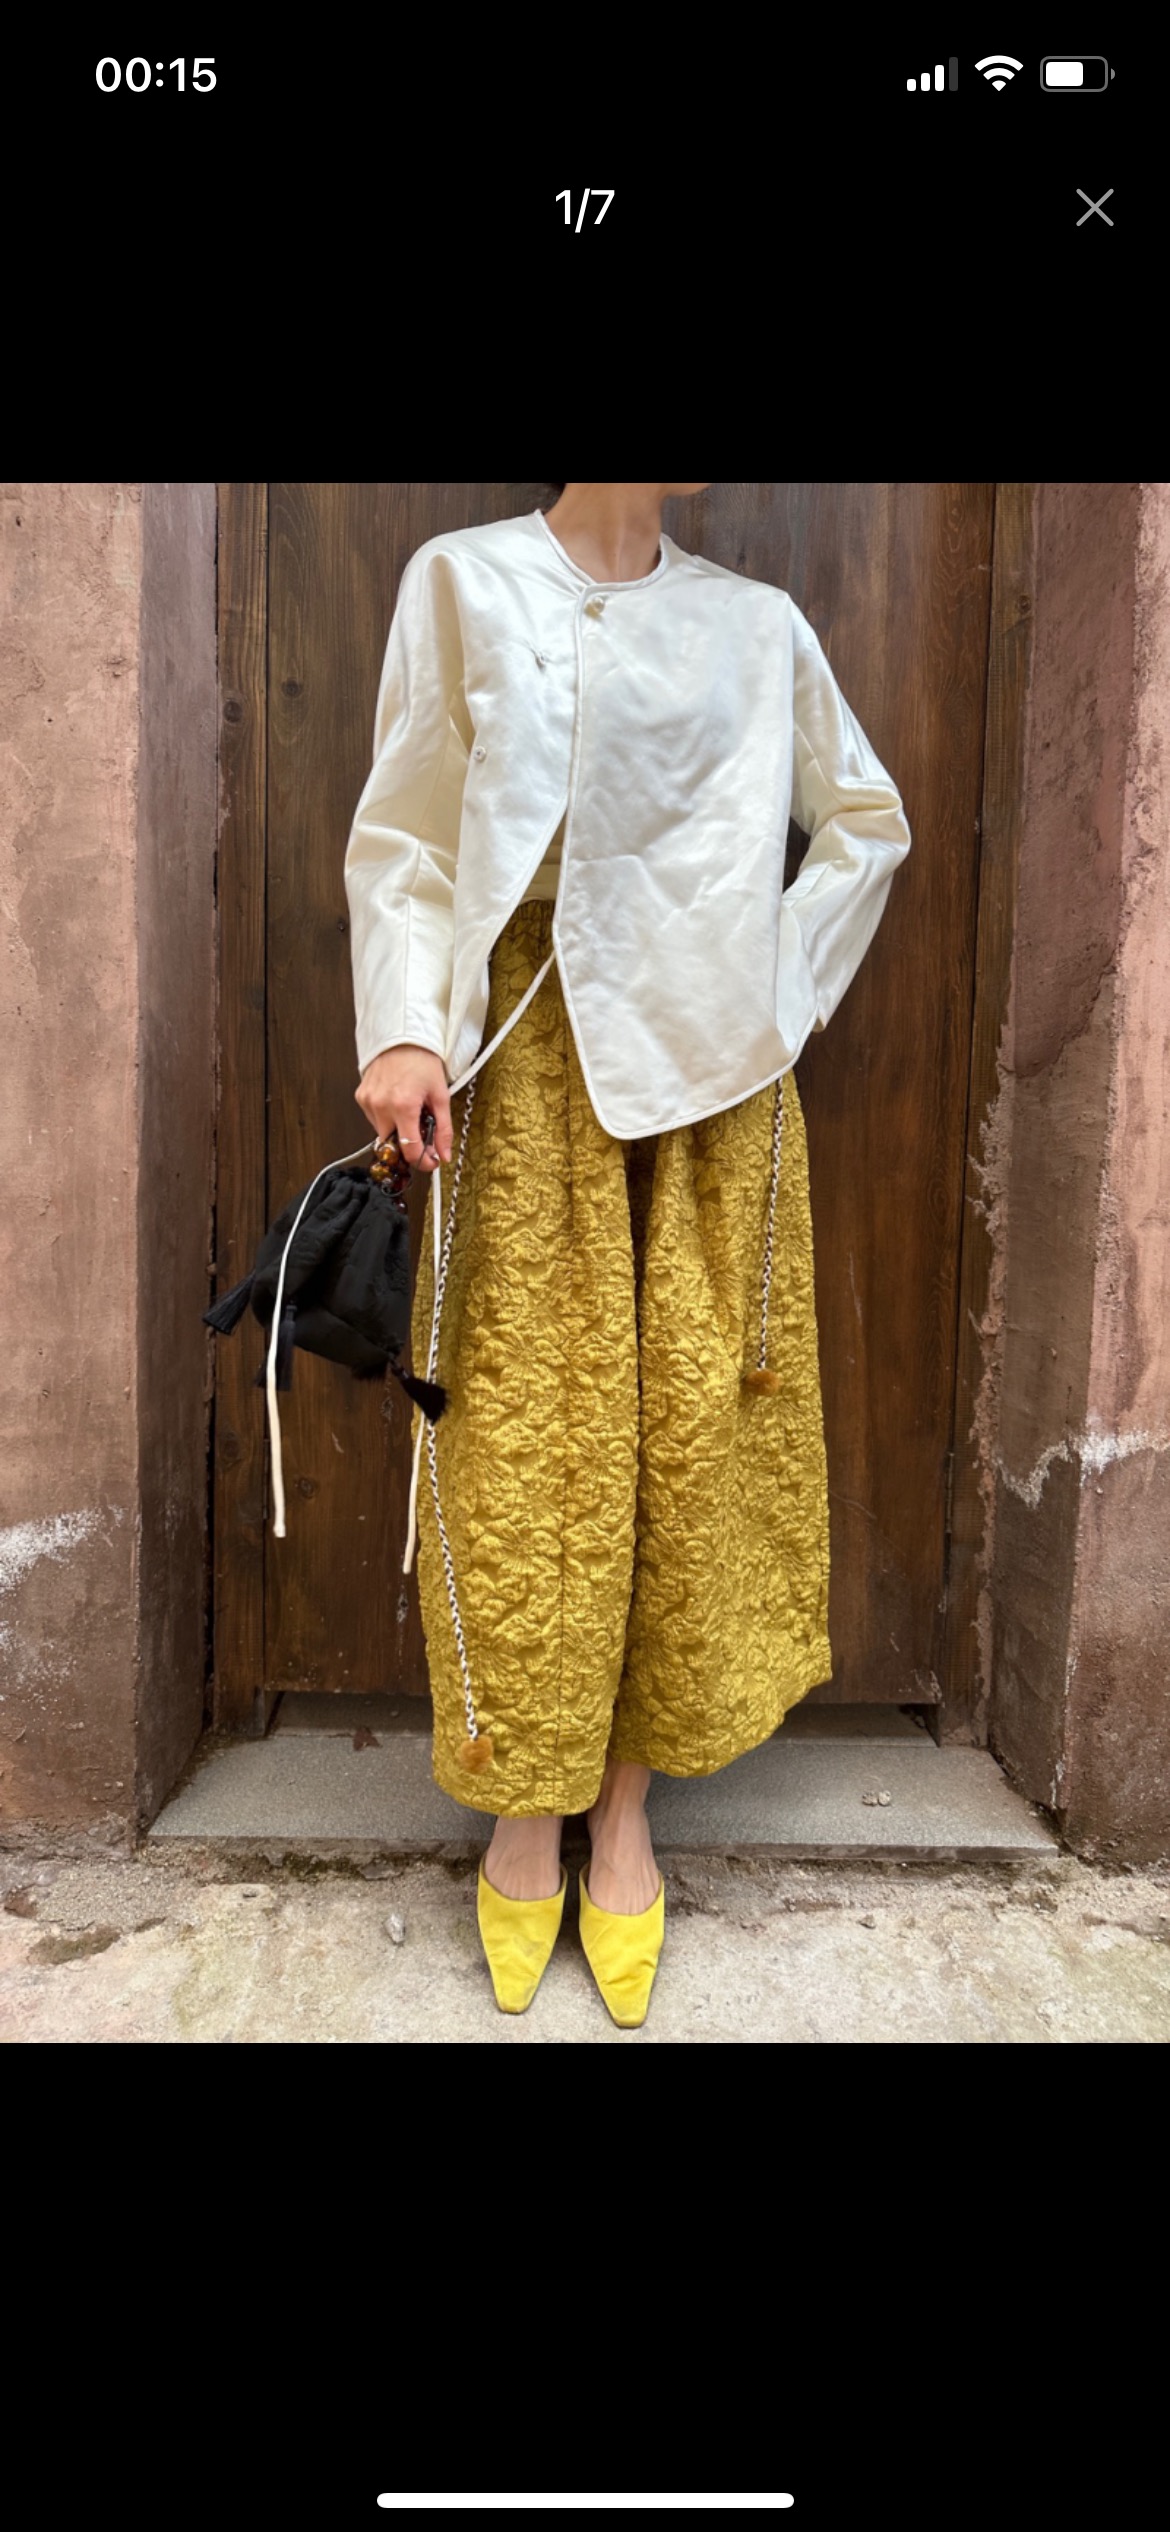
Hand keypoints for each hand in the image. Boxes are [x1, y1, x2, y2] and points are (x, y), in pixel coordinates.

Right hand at [356, 1044, 452, 1169]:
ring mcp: (368, 1102)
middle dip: (410, 1142)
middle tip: (422, 1128)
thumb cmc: (422, 1061)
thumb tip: (444, 1155)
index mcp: (403, 1106)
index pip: (409, 1150)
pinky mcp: (361, 1097)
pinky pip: (374, 1119)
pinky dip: (387, 1117)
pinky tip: (396, 1101)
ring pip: (383, 1133)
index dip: (422, 1160)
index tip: (431, 1161)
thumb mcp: (441, 1095)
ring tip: (409, 1108)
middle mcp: (381, 1106)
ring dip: (397, 1129)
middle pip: (394, 1144)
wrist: (402, 1037)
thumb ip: (443, 1129)